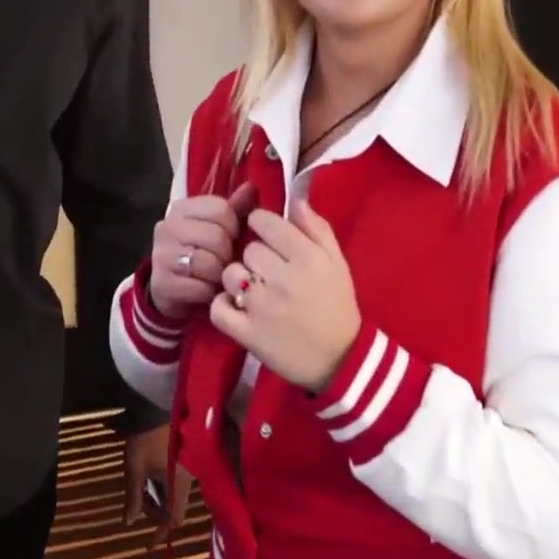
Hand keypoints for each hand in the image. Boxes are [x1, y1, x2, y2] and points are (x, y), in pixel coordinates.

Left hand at [121, 425, 193, 545]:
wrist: (158, 408)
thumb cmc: (145, 440)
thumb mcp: (134, 469)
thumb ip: (133, 497)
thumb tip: (130, 522)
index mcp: (178, 485)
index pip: (174, 519)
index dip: (162, 533)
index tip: (150, 543)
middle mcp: (189, 480)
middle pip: (175, 508)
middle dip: (156, 513)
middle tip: (137, 508)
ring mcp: (190, 470)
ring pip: (176, 495)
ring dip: (159, 499)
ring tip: (141, 492)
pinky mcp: (187, 461)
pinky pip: (177, 483)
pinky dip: (164, 488)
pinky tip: (151, 480)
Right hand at [149, 181, 256, 317]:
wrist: (171, 290)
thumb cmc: (201, 253)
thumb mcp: (217, 228)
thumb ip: (235, 207)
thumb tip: (251, 187)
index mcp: (182, 208)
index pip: (221, 209)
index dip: (234, 226)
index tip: (231, 238)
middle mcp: (167, 227)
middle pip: (216, 236)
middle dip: (228, 253)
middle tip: (225, 261)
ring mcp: (161, 255)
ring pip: (208, 263)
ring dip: (219, 274)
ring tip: (218, 276)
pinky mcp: (161, 283)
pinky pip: (199, 287)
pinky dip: (209, 292)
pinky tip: (208, 291)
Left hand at [210, 198, 360, 391]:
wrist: (339, 359)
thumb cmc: (338, 307)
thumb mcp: (337, 264)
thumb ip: (317, 229)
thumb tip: (294, 199)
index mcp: (308, 258)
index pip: (265, 222)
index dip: (262, 226)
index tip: (268, 239)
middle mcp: (284, 279)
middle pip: (248, 249)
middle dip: (255, 259)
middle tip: (267, 274)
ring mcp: (263, 308)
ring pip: (230, 275)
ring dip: (237, 282)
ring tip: (251, 293)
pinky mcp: (248, 334)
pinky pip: (218, 308)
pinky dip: (223, 307)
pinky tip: (237, 310)